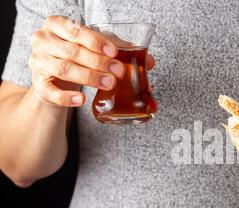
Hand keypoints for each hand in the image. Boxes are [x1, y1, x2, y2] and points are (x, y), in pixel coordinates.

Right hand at [29, 16, 154, 106]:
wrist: (55, 78)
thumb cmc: (78, 57)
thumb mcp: (96, 49)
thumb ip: (120, 51)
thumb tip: (150, 61)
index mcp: (57, 25)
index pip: (75, 30)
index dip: (95, 41)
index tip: (114, 51)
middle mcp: (43, 40)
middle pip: (72, 51)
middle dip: (98, 62)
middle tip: (118, 72)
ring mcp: (38, 62)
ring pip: (63, 69)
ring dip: (89, 77)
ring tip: (109, 84)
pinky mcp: (38, 84)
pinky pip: (50, 91)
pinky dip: (66, 97)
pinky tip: (82, 99)